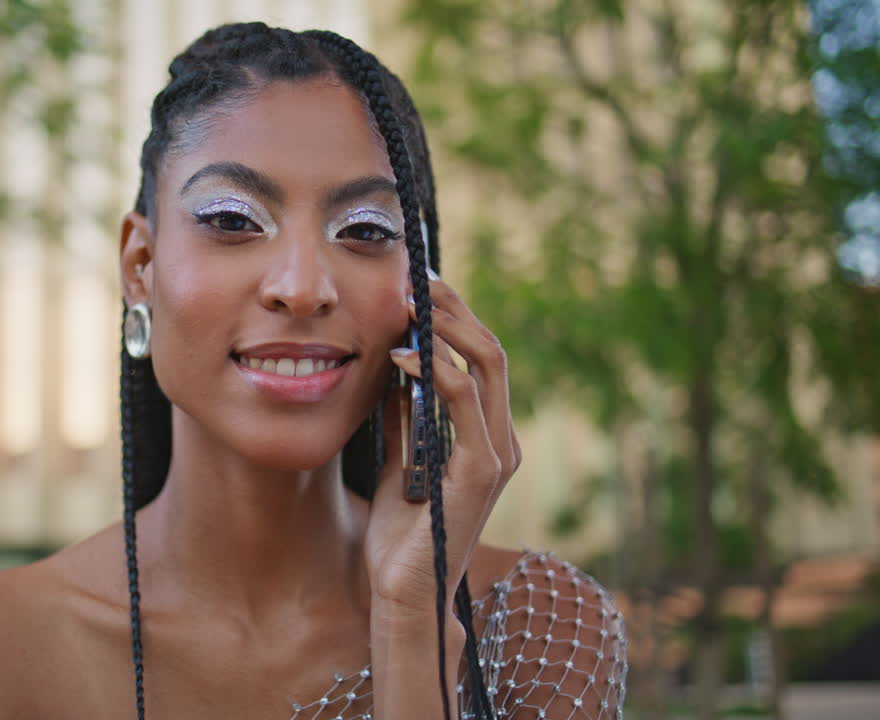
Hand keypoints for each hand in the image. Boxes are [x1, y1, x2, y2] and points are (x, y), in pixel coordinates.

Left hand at [364, 272, 521, 616]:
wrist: (403, 593)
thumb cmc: (401, 533)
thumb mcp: (399, 458)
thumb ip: (405, 416)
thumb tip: (394, 367)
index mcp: (486, 436)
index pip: (480, 359)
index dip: (452, 318)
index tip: (416, 287)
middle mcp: (501, 440)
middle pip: (490, 351)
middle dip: (454, 309)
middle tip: (417, 276)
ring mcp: (496, 455)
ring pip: (487, 366)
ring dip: (446, 327)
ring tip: (408, 301)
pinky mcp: (480, 472)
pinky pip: (463, 403)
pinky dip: (434, 370)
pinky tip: (400, 355)